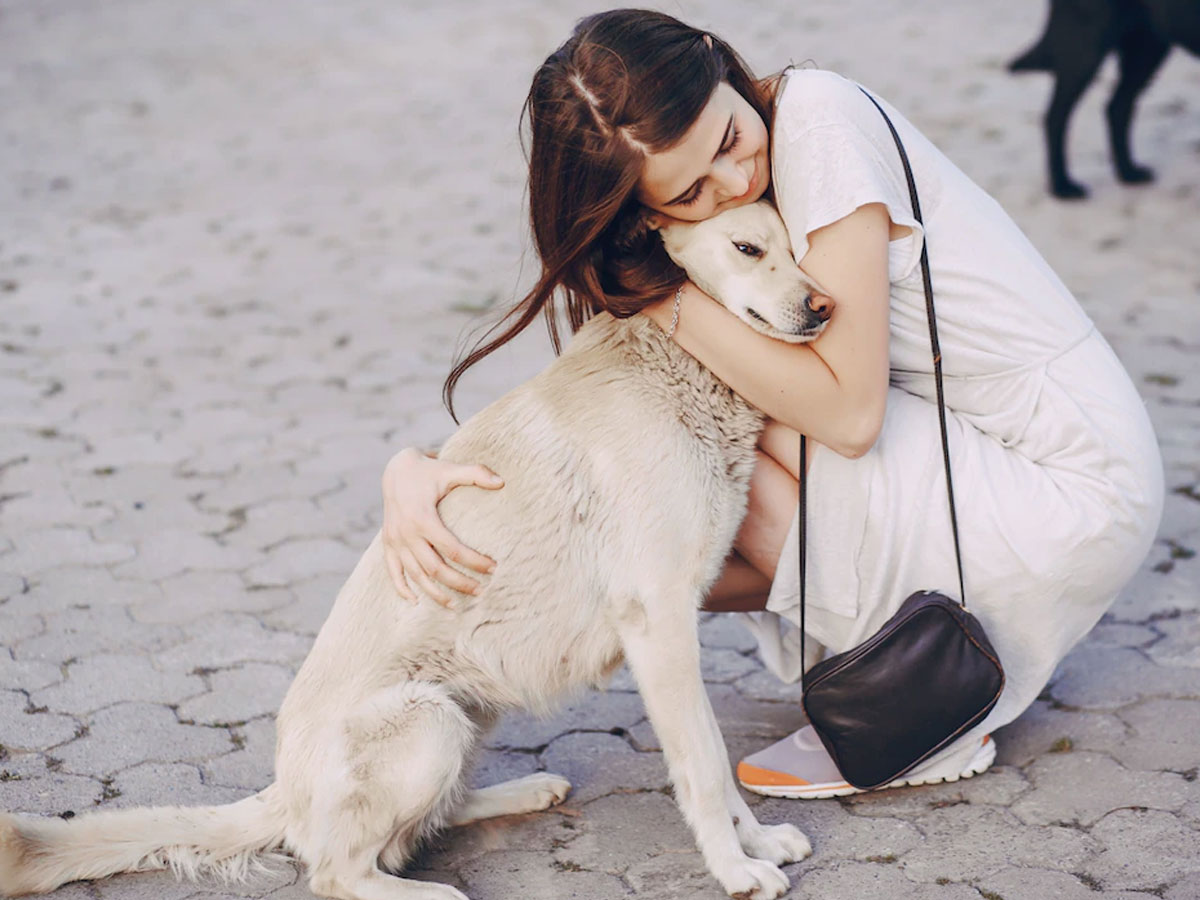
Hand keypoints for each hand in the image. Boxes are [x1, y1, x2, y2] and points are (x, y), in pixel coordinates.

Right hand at [381, 447, 502, 605]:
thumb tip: (502, 482)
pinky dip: (402, 589)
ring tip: (456, 606)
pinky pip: (392, 572)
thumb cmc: (428, 471)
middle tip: (481, 591)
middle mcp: (406, 533)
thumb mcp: (451, 469)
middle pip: (435, 568)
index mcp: (422, 518)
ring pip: (415, 575)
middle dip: (459, 583)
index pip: (452, 549)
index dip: (474, 561)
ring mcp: (394, 540)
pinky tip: (416, 601)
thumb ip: (476, 473)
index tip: (494, 567)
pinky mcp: (387, 543)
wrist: (396, 469)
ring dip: (435, 593)